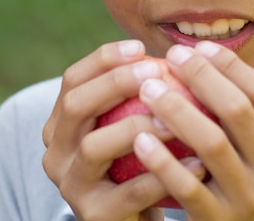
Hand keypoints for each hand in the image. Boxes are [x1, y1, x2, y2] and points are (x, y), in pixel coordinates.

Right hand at [43, 40, 201, 220]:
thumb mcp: (127, 127)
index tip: (140, 49)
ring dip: (136, 126)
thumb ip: (137, 96)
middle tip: (155, 73)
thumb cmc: (137, 165)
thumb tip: (176, 53)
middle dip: (114, 83)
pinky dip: (164, 173)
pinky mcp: (94, 216)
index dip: (103, 60)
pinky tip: (198, 162)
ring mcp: (71, 186)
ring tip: (174, 119)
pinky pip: (129, 191)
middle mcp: (55, 153)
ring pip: (93, 146)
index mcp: (59, 126)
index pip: (72, 80)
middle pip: (75, 106)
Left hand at [133, 41, 253, 220]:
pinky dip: (163, 161)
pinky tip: (140, 138)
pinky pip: (187, 186)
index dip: (229, 65)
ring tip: (147, 88)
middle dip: (200, 77)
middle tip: (168, 58)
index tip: (197, 47)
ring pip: (211, 143)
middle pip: (237, 110)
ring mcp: (249, 199)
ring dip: (176, 109)